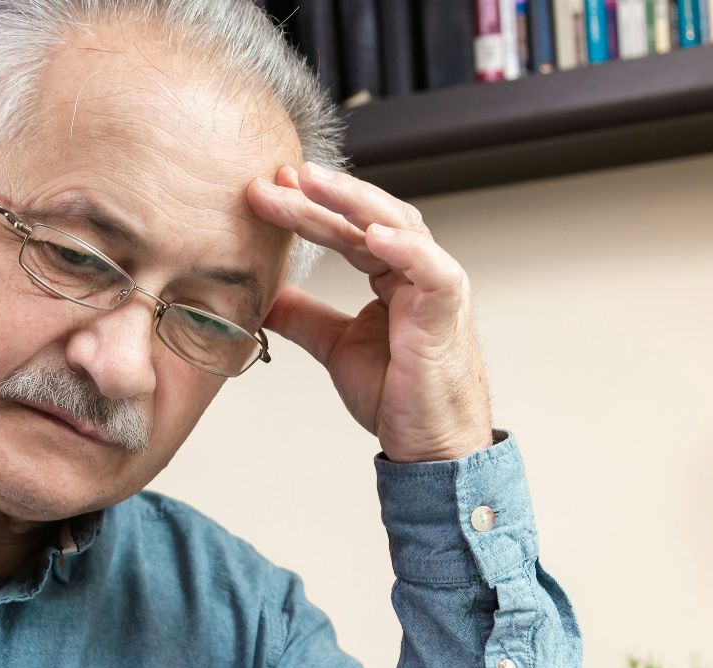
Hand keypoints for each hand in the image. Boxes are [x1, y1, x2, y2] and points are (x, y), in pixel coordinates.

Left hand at [247, 162, 493, 463]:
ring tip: (312, 184)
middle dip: (320, 196)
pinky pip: (429, 267)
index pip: (344, 229)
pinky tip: (371, 233)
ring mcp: (435, 283)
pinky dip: (403, 247)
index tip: (267, 191)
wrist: (428, 443)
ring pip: (395, 226)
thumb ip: (304, 315)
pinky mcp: (448, 307)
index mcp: (390, 275)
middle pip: (365, 218)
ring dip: (352, 202)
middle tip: (278, 179)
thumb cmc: (397, 394)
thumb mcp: (335, 345)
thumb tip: (263, 296)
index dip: (307, 209)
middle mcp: (415, 270)